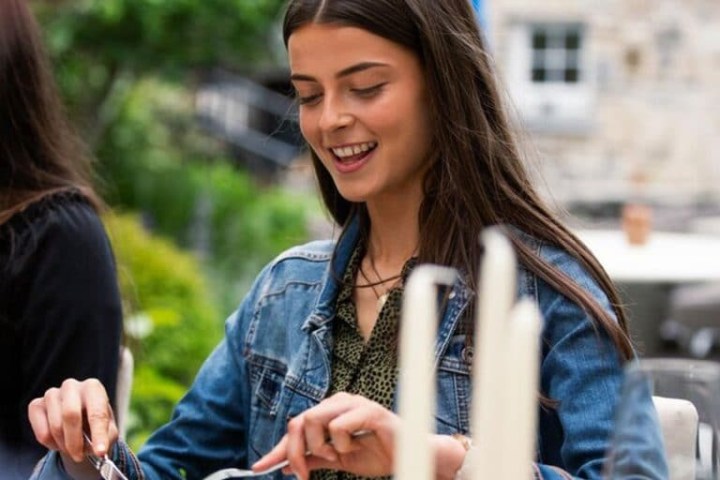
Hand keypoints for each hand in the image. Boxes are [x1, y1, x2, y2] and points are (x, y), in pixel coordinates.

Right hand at [27, 378, 117, 474]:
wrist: (77, 421)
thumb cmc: (95, 422)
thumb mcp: (108, 429)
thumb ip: (107, 437)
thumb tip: (100, 450)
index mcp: (93, 387)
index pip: (96, 412)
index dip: (99, 434)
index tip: (100, 452)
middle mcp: (71, 386)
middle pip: (70, 414)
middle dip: (75, 441)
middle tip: (79, 457)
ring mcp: (51, 394)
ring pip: (55, 425)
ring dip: (64, 444)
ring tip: (72, 448)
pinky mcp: (36, 405)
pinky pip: (41, 431)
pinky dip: (50, 444)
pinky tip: (58, 442)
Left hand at [253, 393, 398, 479]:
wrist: (408, 456)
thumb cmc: (377, 453)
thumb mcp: (338, 460)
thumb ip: (313, 458)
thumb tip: (283, 465)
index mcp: (330, 410)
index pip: (296, 425)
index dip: (278, 448)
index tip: (260, 467)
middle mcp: (338, 402)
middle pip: (299, 421)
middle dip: (295, 452)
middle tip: (303, 474)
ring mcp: (353, 403)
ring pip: (314, 419)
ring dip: (319, 446)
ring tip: (336, 457)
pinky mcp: (368, 410)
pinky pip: (337, 426)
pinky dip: (340, 443)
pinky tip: (353, 447)